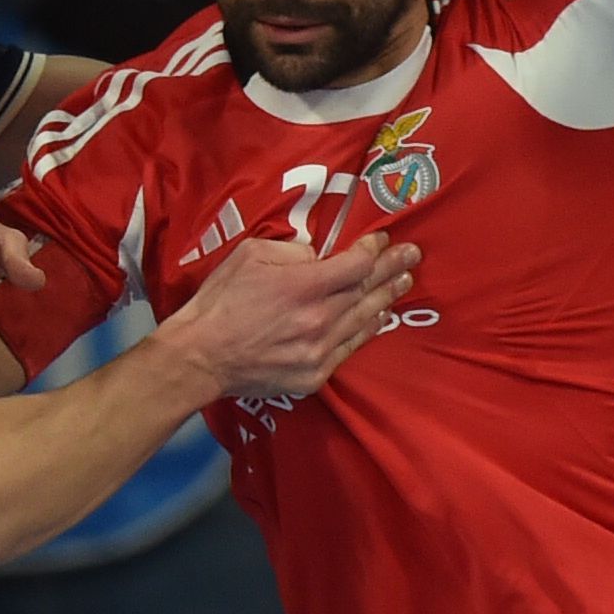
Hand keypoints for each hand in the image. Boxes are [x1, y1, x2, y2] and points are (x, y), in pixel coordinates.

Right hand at [166, 233, 418, 399]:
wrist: (201, 356)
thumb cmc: (220, 301)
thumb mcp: (250, 254)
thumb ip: (292, 251)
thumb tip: (319, 256)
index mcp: (303, 286)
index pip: (355, 264)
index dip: (373, 250)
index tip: (382, 239)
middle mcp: (319, 319)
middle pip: (367, 291)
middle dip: (392, 270)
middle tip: (413, 256)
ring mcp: (319, 351)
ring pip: (363, 320)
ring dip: (387, 299)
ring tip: (404, 283)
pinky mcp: (314, 374)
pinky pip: (350, 348)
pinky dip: (367, 330)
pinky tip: (379, 318)